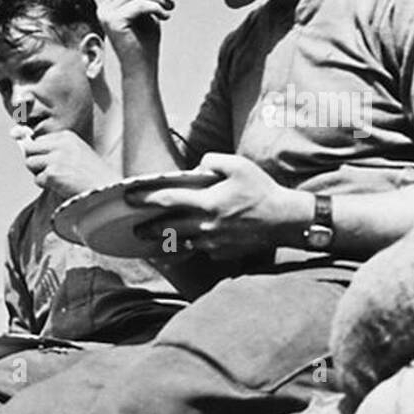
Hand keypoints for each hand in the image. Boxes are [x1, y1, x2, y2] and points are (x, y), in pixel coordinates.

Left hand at [13, 126, 117, 199]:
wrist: (106, 189)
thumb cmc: (92, 174)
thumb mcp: (76, 152)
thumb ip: (54, 148)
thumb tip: (24, 144)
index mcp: (67, 136)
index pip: (38, 139)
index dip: (39, 152)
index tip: (45, 160)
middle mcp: (60, 144)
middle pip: (29, 148)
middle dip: (35, 161)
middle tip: (50, 171)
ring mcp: (56, 158)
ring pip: (30, 163)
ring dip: (40, 173)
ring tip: (58, 178)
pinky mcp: (53, 174)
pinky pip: (37, 179)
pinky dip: (46, 185)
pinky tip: (61, 185)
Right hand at [99, 0, 172, 61]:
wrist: (142, 67)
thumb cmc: (145, 42)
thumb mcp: (147, 10)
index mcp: (109, 3)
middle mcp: (103, 7)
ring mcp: (106, 15)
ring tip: (167, 8)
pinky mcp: (113, 23)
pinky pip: (138, 3)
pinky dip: (156, 6)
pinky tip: (165, 15)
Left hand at [130, 153, 309, 259]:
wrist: (285, 221)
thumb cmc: (261, 190)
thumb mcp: (239, 165)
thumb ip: (212, 161)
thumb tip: (195, 168)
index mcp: (207, 203)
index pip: (167, 201)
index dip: (144, 199)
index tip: (128, 198)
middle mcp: (205, 225)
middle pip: (166, 228)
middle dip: (147, 228)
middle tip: (135, 228)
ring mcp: (212, 242)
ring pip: (181, 242)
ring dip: (166, 240)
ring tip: (155, 237)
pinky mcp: (220, 252)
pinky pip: (199, 249)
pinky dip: (190, 246)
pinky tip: (185, 242)